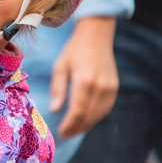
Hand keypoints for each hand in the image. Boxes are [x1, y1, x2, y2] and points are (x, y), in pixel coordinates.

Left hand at [49, 16, 117, 138]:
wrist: (95, 36)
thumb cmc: (74, 50)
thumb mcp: (60, 66)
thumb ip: (57, 88)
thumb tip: (55, 109)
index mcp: (84, 81)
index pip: (77, 111)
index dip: (69, 124)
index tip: (61, 132)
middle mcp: (100, 86)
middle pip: (89, 116)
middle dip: (76, 128)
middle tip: (65, 134)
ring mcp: (109, 88)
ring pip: (98, 115)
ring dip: (86, 125)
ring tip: (73, 129)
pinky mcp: (114, 87)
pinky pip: (105, 108)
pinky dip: (95, 116)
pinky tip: (85, 119)